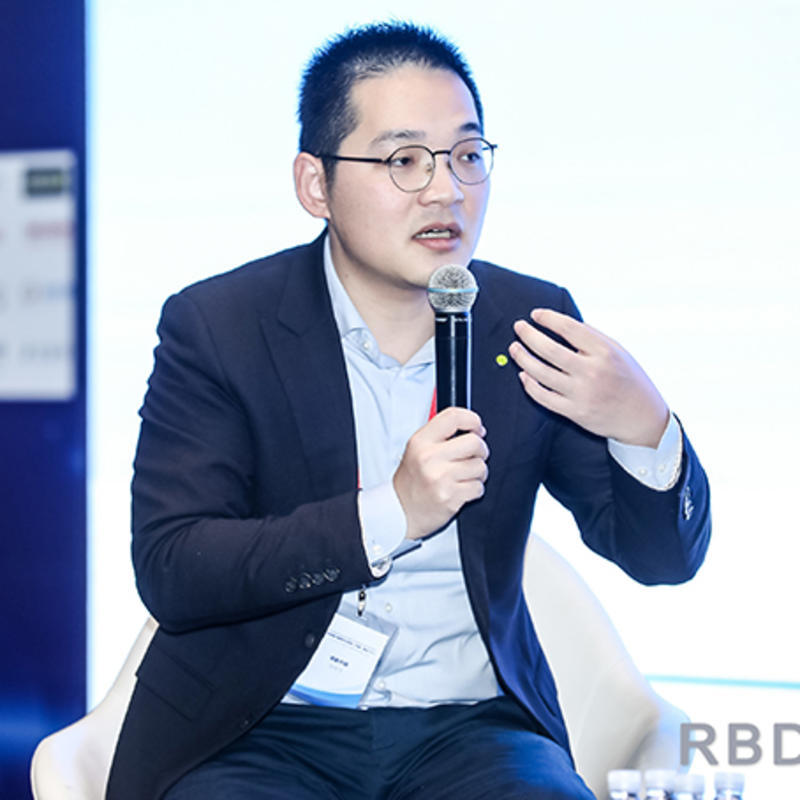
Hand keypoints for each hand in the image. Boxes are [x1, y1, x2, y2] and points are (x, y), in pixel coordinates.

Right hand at [393, 407, 488, 540]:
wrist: (399, 511)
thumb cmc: (411, 481)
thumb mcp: (416, 450)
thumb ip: (440, 436)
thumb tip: (474, 429)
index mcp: (420, 442)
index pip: (453, 417)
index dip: (473, 420)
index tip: (478, 428)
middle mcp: (429, 458)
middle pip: (474, 442)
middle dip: (480, 450)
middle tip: (474, 456)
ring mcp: (440, 478)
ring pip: (480, 466)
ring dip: (478, 473)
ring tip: (464, 476)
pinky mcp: (450, 498)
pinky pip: (478, 487)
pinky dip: (474, 489)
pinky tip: (461, 490)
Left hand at [509, 308, 668, 446]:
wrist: (642, 418)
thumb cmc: (629, 380)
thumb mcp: (619, 352)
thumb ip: (592, 337)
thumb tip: (561, 322)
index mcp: (604, 352)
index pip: (569, 328)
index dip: (548, 318)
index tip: (535, 315)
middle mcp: (592, 371)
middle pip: (549, 350)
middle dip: (528, 335)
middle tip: (518, 327)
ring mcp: (582, 394)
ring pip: (541, 373)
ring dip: (523, 358)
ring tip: (514, 348)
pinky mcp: (575, 412)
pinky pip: (543, 397)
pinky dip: (530, 385)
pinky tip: (524, 374)